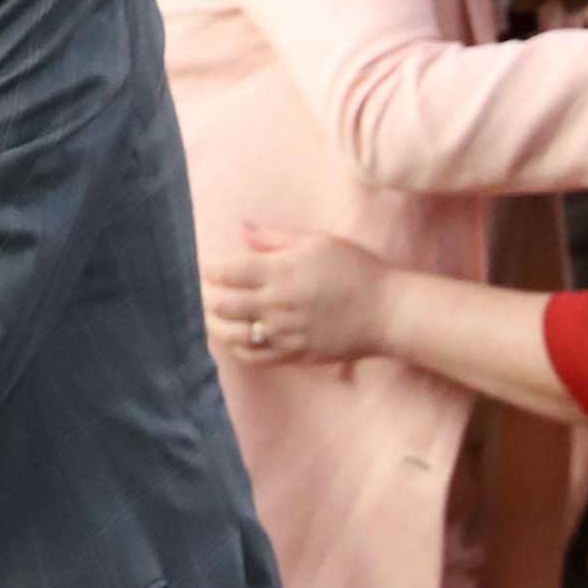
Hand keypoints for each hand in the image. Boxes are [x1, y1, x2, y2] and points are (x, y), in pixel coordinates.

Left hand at [199, 224, 389, 366]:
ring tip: (210, 313)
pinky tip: (235, 336)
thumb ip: (273, 237)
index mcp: (279, 272)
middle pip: (221, 304)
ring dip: (214, 323)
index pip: (225, 271)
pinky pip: (254, 357)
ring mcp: (284, 333)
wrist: (388, 311)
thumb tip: (240, 230)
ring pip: (232, 334)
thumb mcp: (316, 241)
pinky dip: (236, 347)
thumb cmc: (355, 269)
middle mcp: (276, 305)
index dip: (205, 267)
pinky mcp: (294, 354)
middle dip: (204, 295)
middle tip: (201, 287)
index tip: (199, 262)